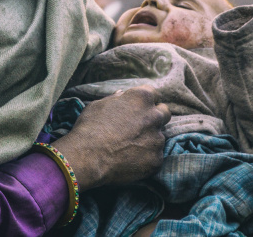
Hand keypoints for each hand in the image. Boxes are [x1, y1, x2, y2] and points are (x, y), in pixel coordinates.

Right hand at [51, 86, 170, 191]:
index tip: (137, 107)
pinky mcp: (156, 159)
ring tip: (130, 146)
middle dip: (155, 116)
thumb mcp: (98, 105)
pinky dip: (146, 157)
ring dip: (149, 138)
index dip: (144, 100)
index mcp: (141, 98)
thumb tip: (122, 95)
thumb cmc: (90, 128)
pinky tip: (130, 159)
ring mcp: (157, 139)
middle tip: (140, 125)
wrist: (88, 158)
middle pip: (164, 113)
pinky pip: (155, 156)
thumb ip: (115, 99)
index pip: (152, 93)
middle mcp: (154, 116)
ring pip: (159, 136)